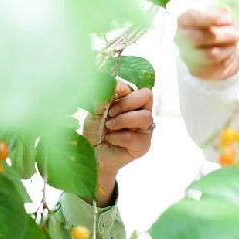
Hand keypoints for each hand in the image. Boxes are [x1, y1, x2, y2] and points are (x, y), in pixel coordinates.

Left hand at [83, 82, 152, 205]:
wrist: (91, 154)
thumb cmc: (95, 130)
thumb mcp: (96, 110)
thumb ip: (105, 96)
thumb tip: (114, 84)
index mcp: (132, 100)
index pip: (136, 86)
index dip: (123, 90)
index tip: (108, 98)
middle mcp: (141, 112)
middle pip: (147, 96)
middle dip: (126, 104)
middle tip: (110, 113)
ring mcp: (144, 128)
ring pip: (146, 117)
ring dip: (123, 121)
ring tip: (109, 127)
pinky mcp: (143, 145)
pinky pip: (135, 137)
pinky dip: (118, 137)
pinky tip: (111, 140)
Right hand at [176, 9, 238, 80]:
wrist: (209, 49)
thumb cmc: (213, 27)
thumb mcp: (217, 17)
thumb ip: (222, 15)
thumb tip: (226, 13)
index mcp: (184, 21)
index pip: (194, 19)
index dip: (211, 18)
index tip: (229, 18)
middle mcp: (181, 38)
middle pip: (201, 37)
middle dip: (225, 35)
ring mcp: (187, 56)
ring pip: (212, 54)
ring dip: (229, 48)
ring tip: (236, 42)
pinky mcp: (197, 70)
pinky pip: (218, 65)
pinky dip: (229, 57)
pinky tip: (231, 52)